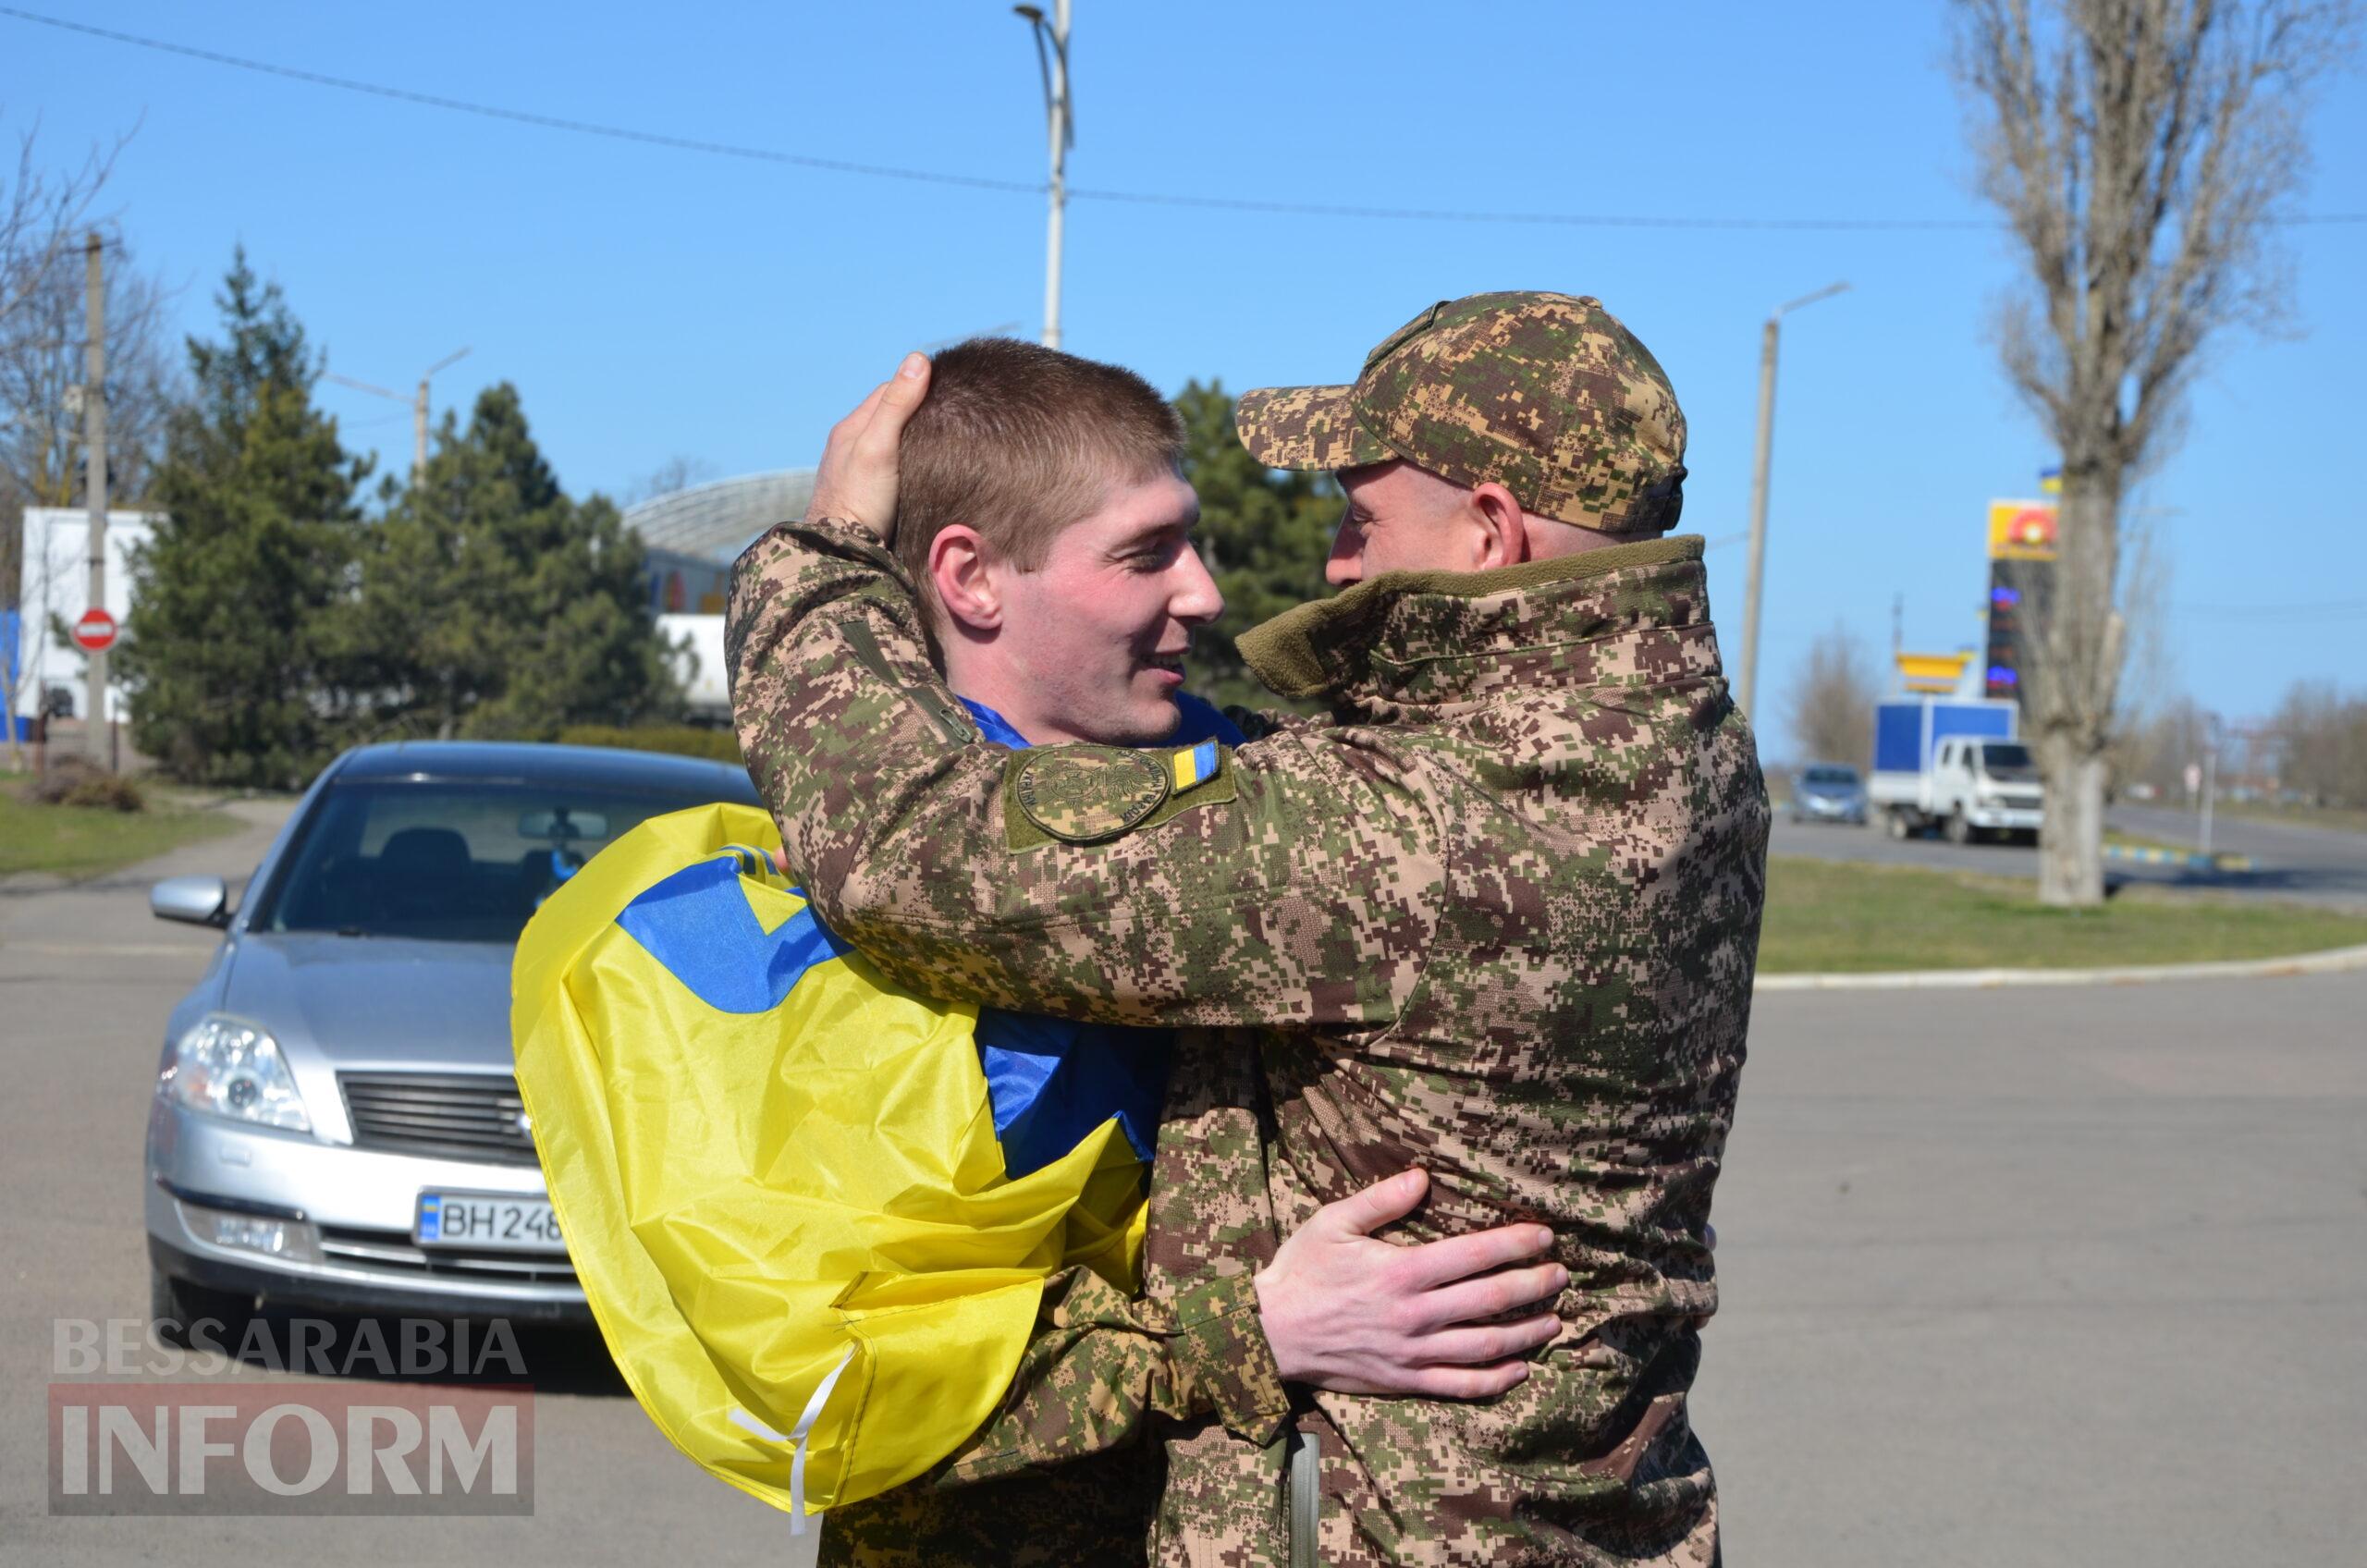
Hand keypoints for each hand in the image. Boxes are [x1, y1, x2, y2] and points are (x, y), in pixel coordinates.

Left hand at [805, 352, 930, 543]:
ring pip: (890, 445)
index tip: (949, 391)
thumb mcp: (879, 446)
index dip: (918, 387)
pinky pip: (890, 469)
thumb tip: (919, 358)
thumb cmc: (859, 499)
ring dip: (913, 441)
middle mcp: (850, 447)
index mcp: (850, 429)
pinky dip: (908, 464)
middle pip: (889, 418)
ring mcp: (856, 473)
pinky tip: (924, 474)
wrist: (841, 556)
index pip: (888, 392)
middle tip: (953, 418)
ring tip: (944, 444)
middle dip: (917, 413)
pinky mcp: (866, 497)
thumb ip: (898, 404)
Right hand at [1255, 1169, 1566, 1398]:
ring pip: (1484, 1346)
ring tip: (1554, 1320)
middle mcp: (1414, 1315)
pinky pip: (1460, 1386)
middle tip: (1561, 1276)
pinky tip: (1520, 1368)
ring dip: (1526, 1333)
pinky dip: (1495, 1380)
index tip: (1545, 1237)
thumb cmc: (1302, 1272)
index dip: (1515, 1244)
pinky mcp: (1404, 1382)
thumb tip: (1422, 1176)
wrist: (1272, 1334)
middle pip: (1490, 1301)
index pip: (1474, 1255)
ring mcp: (1412, 1353)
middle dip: (1533, 1286)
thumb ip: (1381, 1199)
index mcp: (1401, 1271)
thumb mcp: (1332, 1222)